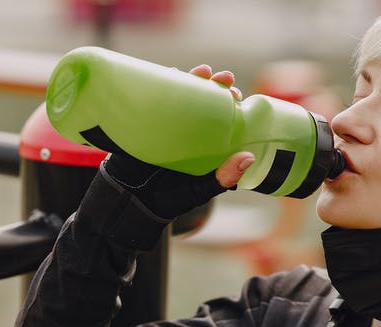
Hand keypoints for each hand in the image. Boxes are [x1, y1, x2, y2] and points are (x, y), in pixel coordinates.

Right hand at [100, 64, 253, 219]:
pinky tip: (172, 74)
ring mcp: (167, 125)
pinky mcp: (147, 123)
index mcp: (206, 144)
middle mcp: (189, 131)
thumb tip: (248, 158)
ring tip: (204, 71)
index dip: (231, 104)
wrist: (132, 201)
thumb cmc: (170, 198)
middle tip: (224, 78)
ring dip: (193, 79)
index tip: (237, 96)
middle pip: (204, 101)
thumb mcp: (200, 190)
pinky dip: (163, 85)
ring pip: (182, 96)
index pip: (223, 118)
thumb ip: (222, 177)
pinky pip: (155, 101)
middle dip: (215, 86)